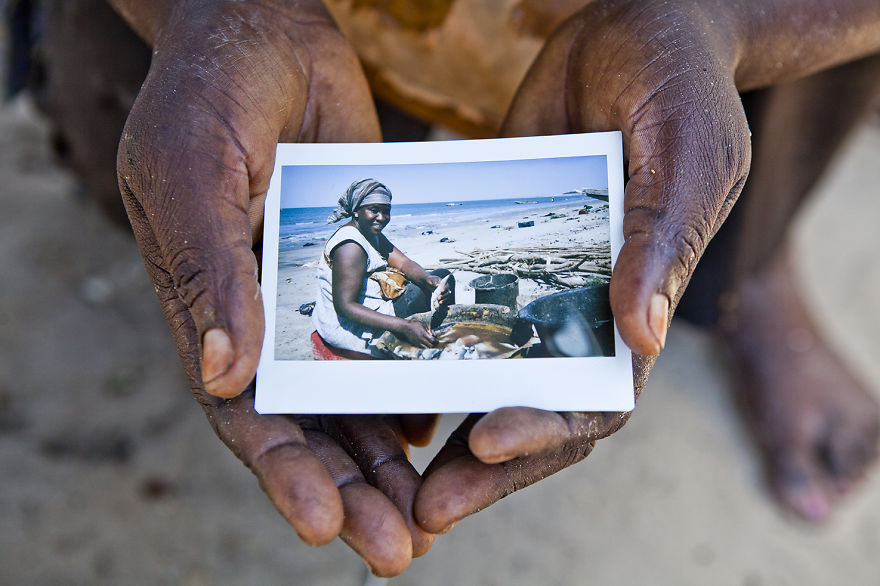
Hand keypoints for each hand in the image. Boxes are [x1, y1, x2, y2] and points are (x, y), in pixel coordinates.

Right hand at [113, 0, 426, 573]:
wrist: (264, 24)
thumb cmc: (211, 88)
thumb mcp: (196, 166)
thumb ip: (206, 266)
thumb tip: (220, 374)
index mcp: (205, 306)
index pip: (243, 411)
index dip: (282, 470)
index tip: (325, 525)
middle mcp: (262, 316)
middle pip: (307, 423)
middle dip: (350, 488)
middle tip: (400, 551)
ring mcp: (316, 294)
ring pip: (356, 395)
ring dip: (389, 457)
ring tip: (432, 515)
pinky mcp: (364, 264)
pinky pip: (392, 340)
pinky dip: (415, 387)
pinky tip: (444, 426)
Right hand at [398, 320, 437, 348]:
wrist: (405, 328)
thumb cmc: (414, 325)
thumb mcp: (423, 325)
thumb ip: (429, 330)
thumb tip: (433, 334)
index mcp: (424, 334)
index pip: (433, 340)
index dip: (436, 341)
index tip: (437, 340)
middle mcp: (421, 339)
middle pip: (430, 346)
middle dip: (433, 345)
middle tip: (434, 343)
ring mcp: (418, 342)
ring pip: (426, 348)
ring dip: (429, 346)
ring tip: (429, 344)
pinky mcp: (415, 344)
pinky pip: (421, 348)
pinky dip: (424, 347)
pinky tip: (424, 344)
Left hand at [416, 0, 751, 530]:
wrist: (635, 26)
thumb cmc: (679, 83)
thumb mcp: (685, 153)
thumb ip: (663, 240)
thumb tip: (643, 336)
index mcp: (640, 306)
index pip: (598, 398)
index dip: (547, 429)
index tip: (487, 439)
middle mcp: (583, 313)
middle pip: (534, 411)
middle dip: (484, 466)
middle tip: (423, 509)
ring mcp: (535, 288)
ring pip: (487, 378)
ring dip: (445, 430)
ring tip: (390, 475)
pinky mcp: (492, 253)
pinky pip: (453, 315)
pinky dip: (423, 356)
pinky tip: (376, 381)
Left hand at [426, 275, 452, 305]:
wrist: (427, 283)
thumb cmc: (430, 280)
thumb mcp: (431, 280)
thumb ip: (434, 282)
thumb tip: (436, 285)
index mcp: (444, 282)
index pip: (447, 286)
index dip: (445, 288)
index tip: (441, 291)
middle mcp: (445, 288)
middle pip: (447, 292)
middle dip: (443, 295)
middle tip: (439, 297)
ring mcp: (444, 292)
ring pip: (446, 297)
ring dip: (443, 299)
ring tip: (439, 302)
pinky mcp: (442, 296)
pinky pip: (444, 299)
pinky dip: (442, 302)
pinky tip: (439, 303)